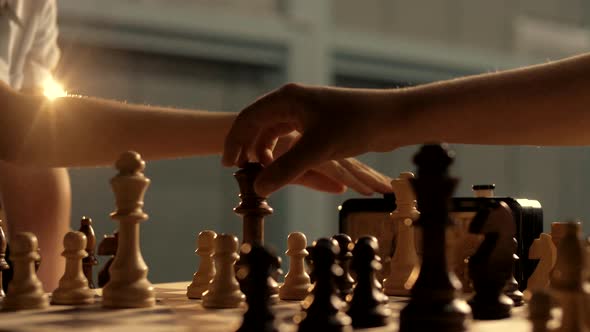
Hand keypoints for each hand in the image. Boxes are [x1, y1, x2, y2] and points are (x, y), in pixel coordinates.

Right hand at [223, 83, 393, 195]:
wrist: (392, 117)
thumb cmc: (355, 125)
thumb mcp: (317, 150)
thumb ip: (287, 170)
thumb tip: (259, 189)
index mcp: (287, 100)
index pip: (248, 119)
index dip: (234, 142)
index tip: (228, 165)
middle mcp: (295, 102)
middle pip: (260, 126)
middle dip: (250, 150)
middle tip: (240, 172)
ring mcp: (307, 112)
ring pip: (276, 133)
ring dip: (268, 154)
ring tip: (260, 173)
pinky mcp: (320, 123)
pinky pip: (292, 138)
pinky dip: (285, 154)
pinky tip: (285, 169)